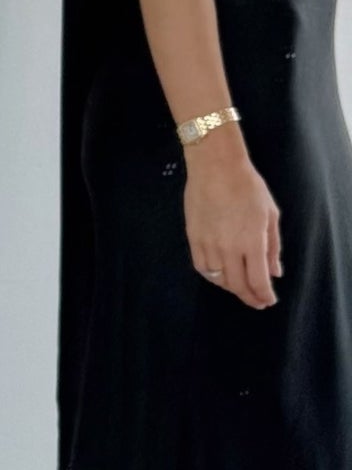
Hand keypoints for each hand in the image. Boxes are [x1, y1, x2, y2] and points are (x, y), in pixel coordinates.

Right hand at [183, 132, 280, 307]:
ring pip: (218, 279)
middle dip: (249, 297)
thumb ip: (273, 246)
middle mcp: (229, 248)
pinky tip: (220, 275)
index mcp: (252, 242)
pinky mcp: (193, 239)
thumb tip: (275, 272)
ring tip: (240, 287)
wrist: (215, 168)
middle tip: (257, 302)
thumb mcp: (270, 214)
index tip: (268, 301)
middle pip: (238, 285)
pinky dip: (212, 277)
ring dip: (231, 287)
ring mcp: (208, 245)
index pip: (258, 280)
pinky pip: (202, 267)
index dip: (264, 296)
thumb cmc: (248, 187)